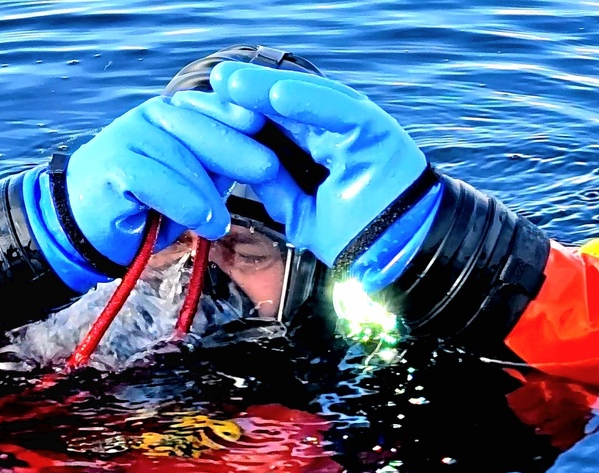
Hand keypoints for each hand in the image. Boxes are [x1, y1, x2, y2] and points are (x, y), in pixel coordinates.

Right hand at [31, 94, 277, 291]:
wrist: (81, 227)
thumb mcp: (189, 182)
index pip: (216, 110)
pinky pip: (159, 182)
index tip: (277, 132)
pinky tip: (202, 223)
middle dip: (239, 149)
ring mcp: (130, 137)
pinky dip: (184, 204)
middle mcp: (152, 117)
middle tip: (270, 170)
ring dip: (207, 193)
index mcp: (174, 114)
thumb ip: (217, 166)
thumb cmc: (141, 207)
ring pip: (183, 158)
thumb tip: (264, 160)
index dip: (245, 120)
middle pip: (204, 127)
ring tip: (220, 222)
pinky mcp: (115, 165)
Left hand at [202, 62, 440, 276]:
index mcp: (321, 151)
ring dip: (270, 90)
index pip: (276, 123)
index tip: (203, 108)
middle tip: (211, 83)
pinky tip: (277, 94)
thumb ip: (274, 186)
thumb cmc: (356, 240)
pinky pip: (340, 110)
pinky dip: (309, 101)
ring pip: (309, 100)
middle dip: (248, 94)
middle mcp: (338, 134)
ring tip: (233, 84)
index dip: (242, 113)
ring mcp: (358, 130)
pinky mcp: (378, 131)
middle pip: (287, 106)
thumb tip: (242, 164)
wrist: (395, 261)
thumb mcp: (299, 213)